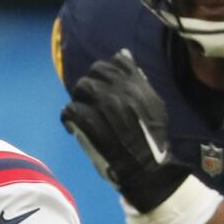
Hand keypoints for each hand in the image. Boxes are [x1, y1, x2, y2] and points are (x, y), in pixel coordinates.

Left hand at [61, 49, 191, 212]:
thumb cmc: (152, 140)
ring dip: (80, 99)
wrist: (147, 169)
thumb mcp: (155, 106)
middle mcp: (120, 90)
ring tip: (83, 113)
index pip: (117, 61)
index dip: (108, 71)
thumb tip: (124, 54)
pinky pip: (70, 109)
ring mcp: (103, 105)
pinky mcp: (89, 122)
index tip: (106, 85)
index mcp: (137, 85)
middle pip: (95, 72)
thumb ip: (139, 80)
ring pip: (81, 88)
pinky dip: (69, 118)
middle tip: (91, 101)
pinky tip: (73, 127)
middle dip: (92, 84)